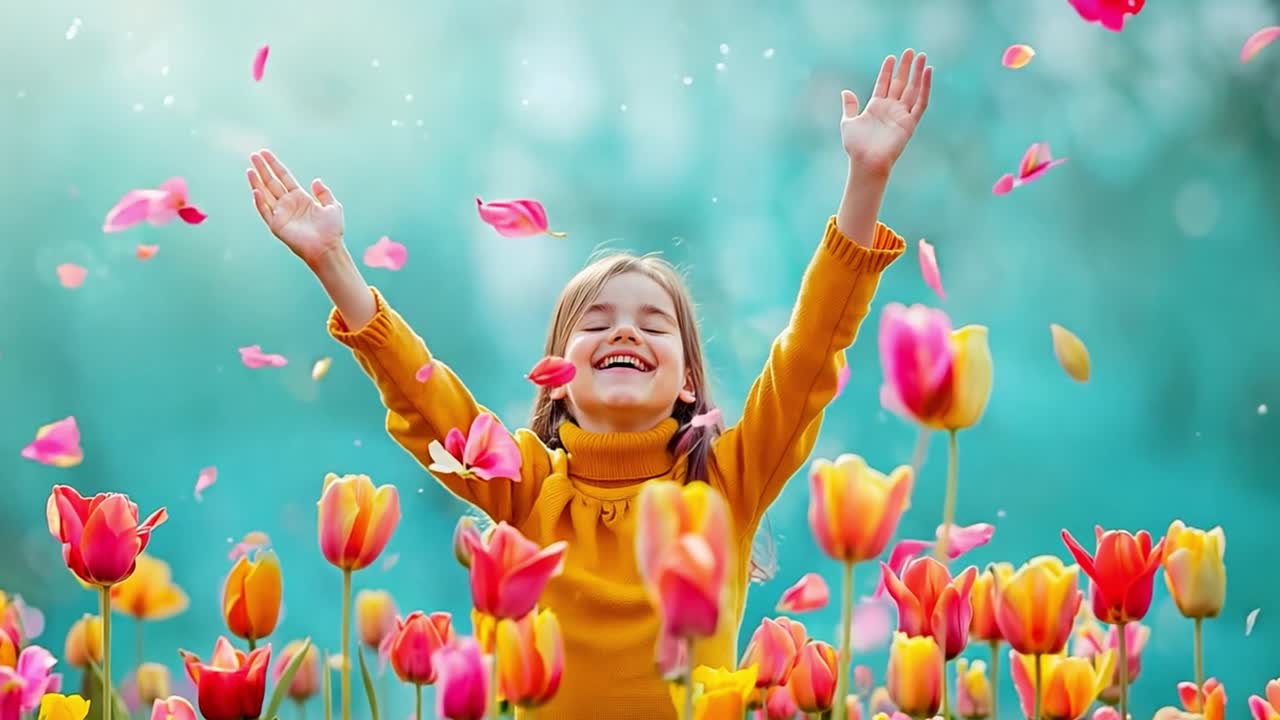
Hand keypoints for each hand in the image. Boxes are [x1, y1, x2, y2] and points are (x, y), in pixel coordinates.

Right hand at [247, 149, 344, 267]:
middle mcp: (288, 204)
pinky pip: (265, 211)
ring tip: (250, 169)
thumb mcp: (332, 206)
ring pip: (265, 194)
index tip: (265, 153)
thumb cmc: (332, 230)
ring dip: (256, 182)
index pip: (283, 177)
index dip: (275, 165)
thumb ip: (324, 193)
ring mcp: (281, 214)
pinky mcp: (277, 225)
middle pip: (271, 182)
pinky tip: (256, 190)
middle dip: (263, 169)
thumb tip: (316, 180)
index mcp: (300, 197)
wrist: (328, 248)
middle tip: (253, 155)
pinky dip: (259, 202)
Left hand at [840, 49, 932, 177]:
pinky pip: (921, 103)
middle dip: (905, 67)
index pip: (884, 84)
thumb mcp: (848, 122)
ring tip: (922, 57)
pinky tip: (927, 74)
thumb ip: (849, 107)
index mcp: (876, 107)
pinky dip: (925, 88)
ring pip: (913, 89)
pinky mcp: (910, 123)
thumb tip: (845, 91)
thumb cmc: (856, 146)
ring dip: (918, 73)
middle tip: (911, 51)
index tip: (891, 57)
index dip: (887, 70)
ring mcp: (901, 115)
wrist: (866, 162)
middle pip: (901, 83)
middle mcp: (890, 109)